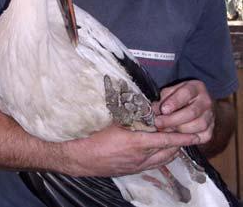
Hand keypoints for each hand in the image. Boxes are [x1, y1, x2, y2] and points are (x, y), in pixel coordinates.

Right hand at [62, 123, 199, 176]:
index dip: (183, 138)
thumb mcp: (116, 121)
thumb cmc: (96, 136)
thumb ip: (136, 115)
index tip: (196, 135)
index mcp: (138, 143)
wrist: (82, 158)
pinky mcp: (133, 171)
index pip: (167, 140)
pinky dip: (161, 156)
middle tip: (184, 131)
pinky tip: (159, 150)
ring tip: (175, 140)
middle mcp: (141, 157)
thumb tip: (152, 108)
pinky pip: (154, 164)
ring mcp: (138, 166)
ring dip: (171, 150)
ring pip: (163, 160)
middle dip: (180, 143)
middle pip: (169, 152)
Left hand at [152, 80, 213, 144]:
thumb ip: (163, 98)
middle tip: (158, 123)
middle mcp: (206, 101)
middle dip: (173, 119)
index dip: (174, 102)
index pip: (186, 93)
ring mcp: (210, 116)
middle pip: (192, 112)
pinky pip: (201, 137)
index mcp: (196, 87)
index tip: (163, 110)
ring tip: (165, 130)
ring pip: (198, 126)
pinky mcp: (210, 131)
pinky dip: (188, 139)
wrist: (196, 106)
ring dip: (179, 130)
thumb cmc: (179, 98)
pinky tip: (176, 137)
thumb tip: (154, 109)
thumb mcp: (171, 92)